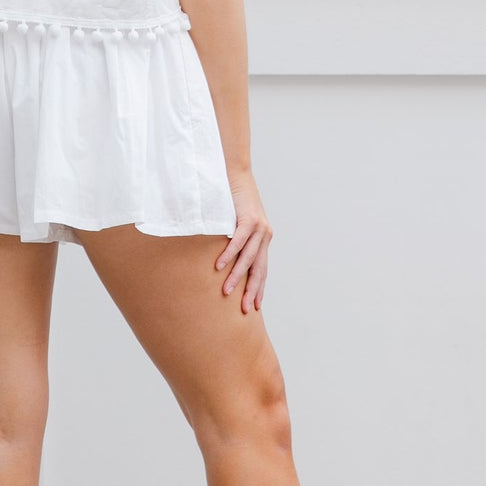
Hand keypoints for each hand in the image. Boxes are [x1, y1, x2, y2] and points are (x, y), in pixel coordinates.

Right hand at [214, 171, 271, 313]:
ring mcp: (259, 228)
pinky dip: (229, 255)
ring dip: (237, 277)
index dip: (259, 288)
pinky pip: (238, 241)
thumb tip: (223, 260)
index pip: (262, 269)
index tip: (256, 306)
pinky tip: (219, 267)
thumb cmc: (234, 200)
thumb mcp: (238, 223)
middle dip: (252, 291)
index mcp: (263, 239)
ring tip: (227, 292)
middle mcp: (265, 235)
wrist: (236, 174)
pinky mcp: (248, 219)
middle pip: (259, 269)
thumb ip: (237, 240)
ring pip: (248, 259)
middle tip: (245, 310)